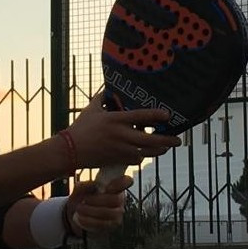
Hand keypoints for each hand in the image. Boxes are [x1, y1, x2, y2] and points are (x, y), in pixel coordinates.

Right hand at [64, 94, 180, 168]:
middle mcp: (121, 135)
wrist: (69, 151)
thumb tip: (109, 89)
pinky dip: (142, 157)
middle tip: (178, 139)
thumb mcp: (91, 109)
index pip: (141, 117)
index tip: (168, 115)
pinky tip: (145, 153)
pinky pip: (136, 160)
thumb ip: (102, 98)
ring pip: (146, 152)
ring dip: (159, 150)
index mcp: (115, 120)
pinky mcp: (117, 160)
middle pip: (150, 139)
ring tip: (167, 147)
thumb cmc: (80, 128)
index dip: (156, 116)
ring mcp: (120, 149)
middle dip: (167, 140)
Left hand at [66, 175, 132, 235]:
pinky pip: (103, 224)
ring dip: (92, 211)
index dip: (121, 183)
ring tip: (79, 208)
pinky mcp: (111, 226)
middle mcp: (120, 199)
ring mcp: (117, 214)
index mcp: (114, 186)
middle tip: (85, 200)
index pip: (126, 181)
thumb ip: (85, 185)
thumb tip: (93, 185)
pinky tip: (80, 217)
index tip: (107, 188)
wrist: (75, 215)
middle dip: (98, 200)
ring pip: (109, 213)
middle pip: (116, 199)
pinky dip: (89, 220)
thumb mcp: (79, 189)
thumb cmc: (81, 198)